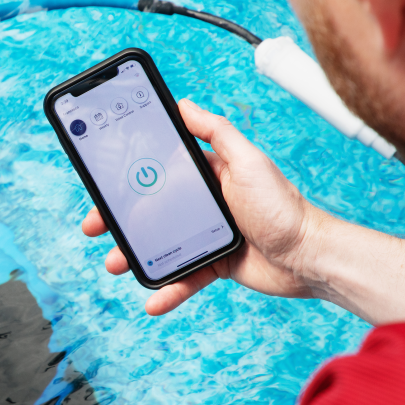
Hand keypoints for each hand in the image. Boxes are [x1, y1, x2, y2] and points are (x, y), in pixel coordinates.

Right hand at [83, 99, 325, 315]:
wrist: (309, 256)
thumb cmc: (283, 205)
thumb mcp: (248, 161)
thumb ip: (216, 132)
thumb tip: (184, 104)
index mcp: (205, 178)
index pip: (157, 175)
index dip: (127, 180)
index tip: (102, 184)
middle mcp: (201, 206)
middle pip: (148, 212)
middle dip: (118, 221)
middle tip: (94, 225)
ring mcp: (203, 237)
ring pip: (158, 247)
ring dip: (133, 256)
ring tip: (116, 263)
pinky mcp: (212, 266)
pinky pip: (183, 278)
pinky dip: (167, 290)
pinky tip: (152, 300)